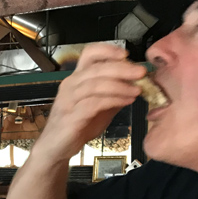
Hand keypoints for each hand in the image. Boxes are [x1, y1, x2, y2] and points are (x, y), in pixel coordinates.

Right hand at [34, 43, 146, 160]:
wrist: (56, 148)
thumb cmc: (77, 126)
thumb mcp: (99, 107)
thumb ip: (114, 94)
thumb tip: (137, 84)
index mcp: (77, 79)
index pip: (89, 54)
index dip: (108, 50)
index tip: (126, 55)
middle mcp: (70, 85)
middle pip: (96, 68)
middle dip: (122, 68)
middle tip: (141, 73)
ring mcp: (68, 100)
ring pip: (95, 84)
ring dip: (120, 86)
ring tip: (138, 90)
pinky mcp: (71, 116)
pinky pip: (94, 103)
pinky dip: (113, 100)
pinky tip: (127, 102)